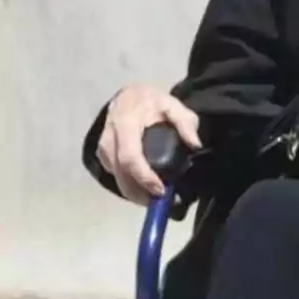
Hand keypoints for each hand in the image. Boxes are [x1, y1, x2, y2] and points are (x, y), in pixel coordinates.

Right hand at [97, 86, 201, 204]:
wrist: (128, 96)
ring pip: (116, 178)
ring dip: (135, 193)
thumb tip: (195, 145)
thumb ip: (185, 122)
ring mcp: (103, 148)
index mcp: (125, 124)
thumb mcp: (172, 104)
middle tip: (162, 202)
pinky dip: (129, 186)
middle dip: (140, 192)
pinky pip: (115, 175)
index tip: (161, 190)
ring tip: (156, 199)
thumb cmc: (151, 102)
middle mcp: (109, 138)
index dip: (144, 178)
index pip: (130, 157)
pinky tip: (144, 189)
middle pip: (120, 174)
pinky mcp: (102, 155)